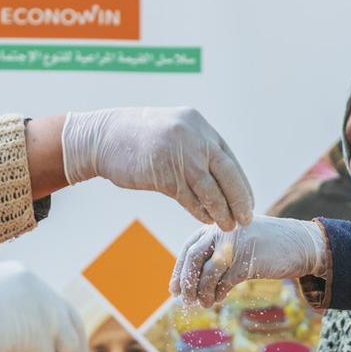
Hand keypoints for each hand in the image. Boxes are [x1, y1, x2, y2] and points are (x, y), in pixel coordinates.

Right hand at [62, 107, 253, 230]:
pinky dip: (199, 211)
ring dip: (221, 210)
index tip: (247, 202)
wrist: (103, 138)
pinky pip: (189, 198)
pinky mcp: (163, 174)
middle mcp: (194, 137)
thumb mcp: (173, 133)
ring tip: (228, 225)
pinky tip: (206, 220)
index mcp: (199, 126)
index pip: (229, 159)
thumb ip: (196, 148)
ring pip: (210, 189)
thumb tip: (219, 175)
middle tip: (246, 219)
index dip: (240, 184)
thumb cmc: (138, 139)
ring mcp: (179, 155)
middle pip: (227, 173)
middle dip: (239, 199)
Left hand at [170, 215, 327, 306]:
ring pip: (207, 273)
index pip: (189, 248)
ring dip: (201, 292)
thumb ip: (217, 254)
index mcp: (219, 226)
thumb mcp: (239, 244)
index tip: (174, 290)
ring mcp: (235, 245)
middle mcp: (223, 231)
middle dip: (186, 282)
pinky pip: (224, 282)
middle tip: (185, 299)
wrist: (300, 244)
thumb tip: (191, 282)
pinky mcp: (247, 261)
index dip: (179, 271)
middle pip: (193, 258)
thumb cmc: (267, 246)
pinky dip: (217, 293)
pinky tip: (218, 299)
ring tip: (203, 304)